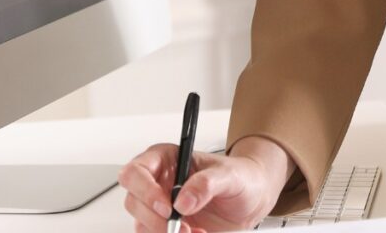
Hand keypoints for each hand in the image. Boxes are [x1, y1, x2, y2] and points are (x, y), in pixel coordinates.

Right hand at [118, 139, 287, 232]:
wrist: (252, 199)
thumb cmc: (240, 176)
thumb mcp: (229, 175)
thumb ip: (207, 182)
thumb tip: (184, 199)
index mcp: (168, 159)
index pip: (137, 171)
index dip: (145, 189)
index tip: (166, 207)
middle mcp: (159, 182)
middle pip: (134, 201)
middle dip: (155, 219)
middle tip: (179, 225)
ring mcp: (161, 207)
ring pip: (142, 224)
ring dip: (165, 232)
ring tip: (194, 231)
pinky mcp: (168, 227)